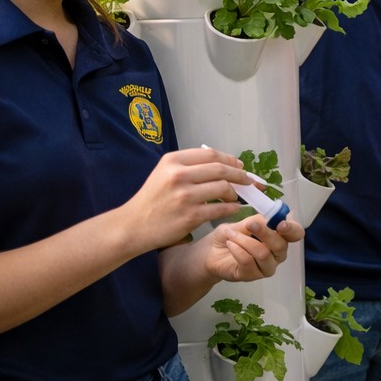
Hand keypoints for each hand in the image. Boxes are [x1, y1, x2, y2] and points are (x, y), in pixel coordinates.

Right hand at [121, 147, 248, 250]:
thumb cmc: (152, 199)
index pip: (211, 154)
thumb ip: (189, 166)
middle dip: (239, 174)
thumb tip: (224, 163)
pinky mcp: (191, 216)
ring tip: (234, 197)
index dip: (230, 159)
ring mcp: (185, 196)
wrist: (133, 226)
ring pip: (223, 188)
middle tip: (247, 180)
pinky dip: (231, 208)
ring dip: (234, 193)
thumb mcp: (164, 173)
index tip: (239, 165)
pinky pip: (221, 209)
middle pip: (221, 169)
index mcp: (173, 161)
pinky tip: (232, 208)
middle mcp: (179, 175)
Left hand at [204, 215, 301, 282]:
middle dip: (264, 233)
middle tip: (249, 225)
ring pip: (263, 254)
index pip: (296, 233)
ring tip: (231, 235)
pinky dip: (237, 250)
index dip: (292, 229)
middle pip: (281, 245)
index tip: (281, 224)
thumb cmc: (229, 235)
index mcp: (279, 236)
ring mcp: (266, 266)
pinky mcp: (252, 276)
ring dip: (245, 241)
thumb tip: (269, 218)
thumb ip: (257, 221)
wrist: (210, 252)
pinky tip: (230, 244)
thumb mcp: (241, 223)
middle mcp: (277, 253)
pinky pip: (248, 262)